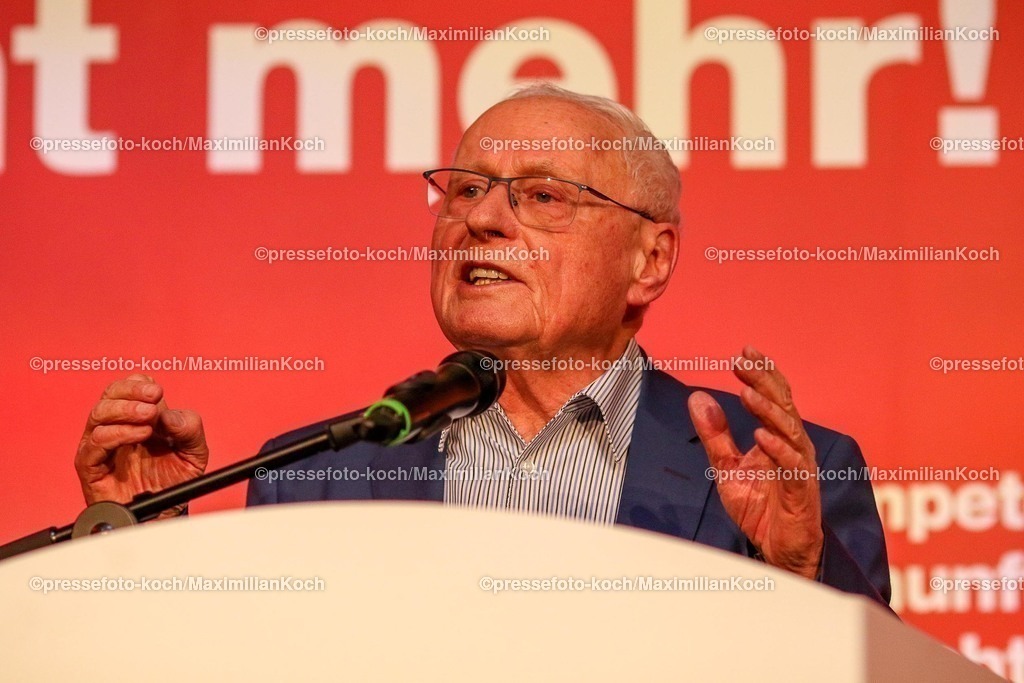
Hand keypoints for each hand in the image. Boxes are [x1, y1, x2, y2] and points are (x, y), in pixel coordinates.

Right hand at [75, 375, 208, 518]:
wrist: (166, 515)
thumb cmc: (175, 483)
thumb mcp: (194, 453)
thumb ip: (190, 429)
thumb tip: (171, 415)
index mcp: (140, 418)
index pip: (130, 387)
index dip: (141, 385)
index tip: (158, 393)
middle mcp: (118, 428)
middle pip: (111, 394)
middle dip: (131, 391)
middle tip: (153, 400)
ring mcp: (102, 446)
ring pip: (99, 413)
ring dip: (124, 410)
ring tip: (148, 419)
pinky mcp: (91, 466)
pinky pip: (94, 443)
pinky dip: (116, 434)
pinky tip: (139, 435)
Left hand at [687, 347, 822, 578]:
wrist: (778, 548)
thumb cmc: (760, 506)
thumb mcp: (726, 468)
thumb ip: (714, 435)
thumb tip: (696, 397)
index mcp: (778, 436)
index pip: (773, 396)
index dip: (761, 373)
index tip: (743, 352)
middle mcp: (794, 445)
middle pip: (783, 405)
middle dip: (764, 382)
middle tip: (743, 362)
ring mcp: (800, 467)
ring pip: (789, 431)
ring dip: (768, 412)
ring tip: (746, 395)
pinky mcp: (801, 491)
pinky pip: (792, 466)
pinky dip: (778, 450)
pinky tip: (761, 436)